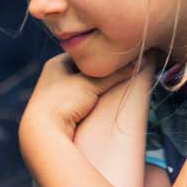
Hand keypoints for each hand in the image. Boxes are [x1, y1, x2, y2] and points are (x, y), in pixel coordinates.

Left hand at [21, 55, 140, 142]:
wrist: (41, 131)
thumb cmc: (63, 102)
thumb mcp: (92, 83)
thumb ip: (117, 73)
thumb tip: (145, 60)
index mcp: (56, 64)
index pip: (85, 54)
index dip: (103, 56)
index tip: (122, 59)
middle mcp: (52, 77)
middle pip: (84, 71)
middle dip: (101, 73)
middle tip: (123, 73)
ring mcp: (53, 96)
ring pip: (82, 87)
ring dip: (96, 89)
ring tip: (115, 90)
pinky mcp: (57, 113)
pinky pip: (79, 102)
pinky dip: (90, 101)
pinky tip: (100, 106)